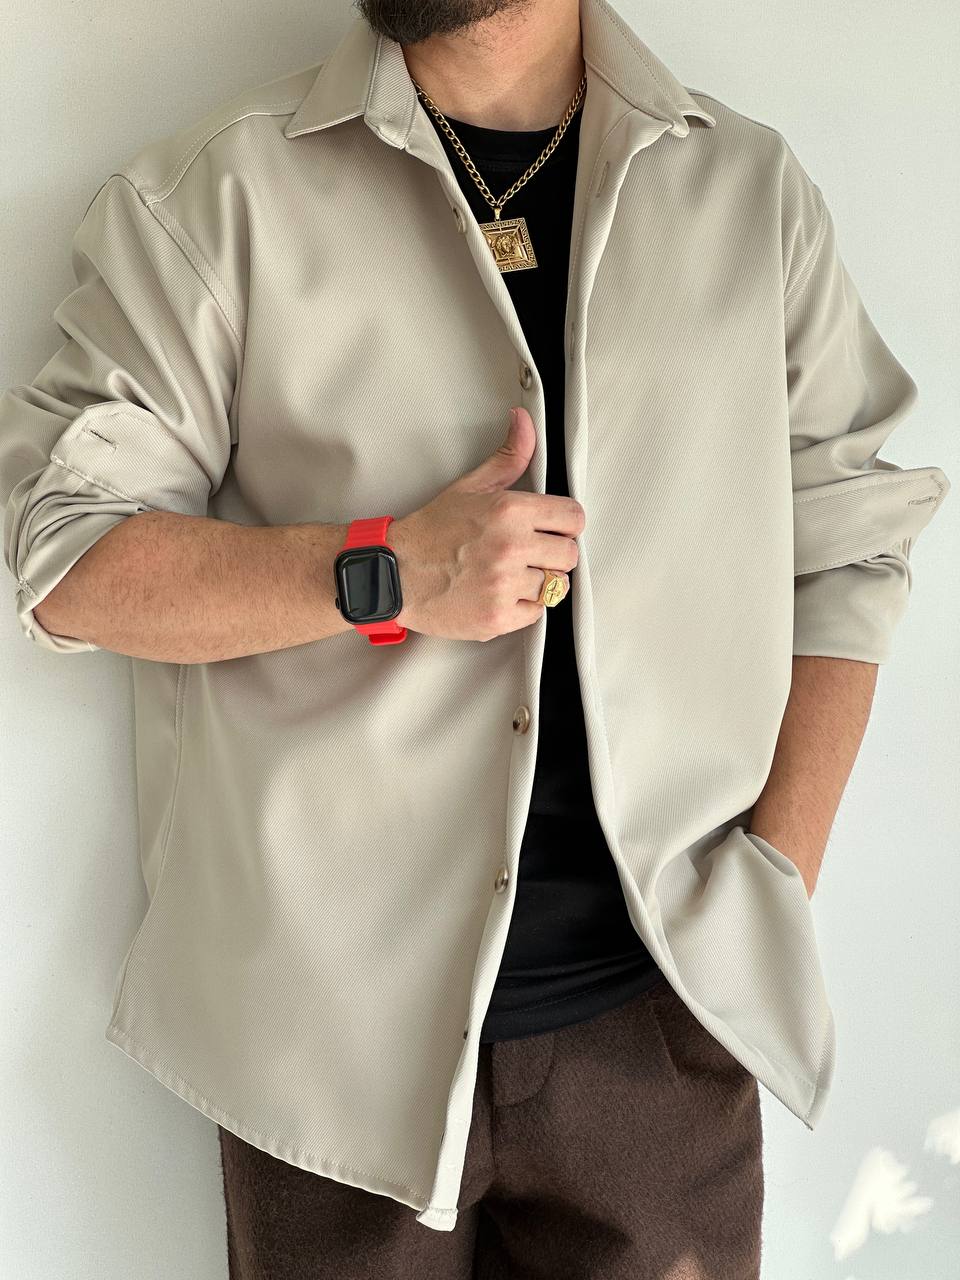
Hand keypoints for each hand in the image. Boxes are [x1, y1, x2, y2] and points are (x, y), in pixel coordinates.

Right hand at [390, 407, 584, 641]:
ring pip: (554, 586)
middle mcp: (511, 547)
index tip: (554, 529)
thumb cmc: (429, 533)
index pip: (573, 518)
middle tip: (528, 553)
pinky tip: (501, 593)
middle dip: (553, 554)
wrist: (393, 574)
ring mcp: (505, 585)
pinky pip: (536, 613)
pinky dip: (523, 607)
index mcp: (510, 511)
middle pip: (569, 555)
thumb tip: (524, 423)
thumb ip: (507, 458)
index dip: (566, 524)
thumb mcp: (469, 488)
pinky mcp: (498, 617)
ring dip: (538, 582)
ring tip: (510, 574)